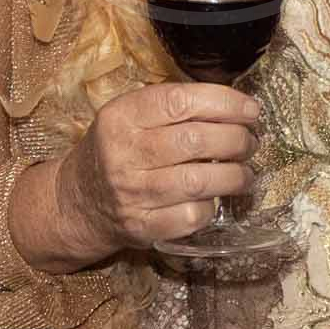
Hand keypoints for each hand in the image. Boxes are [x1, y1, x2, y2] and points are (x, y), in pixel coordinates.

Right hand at [16, 83, 263, 272]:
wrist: (78, 201)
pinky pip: (193, 216)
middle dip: (237, 140)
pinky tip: (214, 198)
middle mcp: (124, 153)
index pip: (181, 101)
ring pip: (200, 182)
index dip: (225, 103)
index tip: (251, 110)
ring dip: (236, 175)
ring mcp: (132, 193)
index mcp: (121, 116)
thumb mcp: (129, 116)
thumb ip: (173, 107)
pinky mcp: (142, 227)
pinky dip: (213, 206)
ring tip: (245, 171)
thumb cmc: (117, 150)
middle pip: (197, 141)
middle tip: (250, 142)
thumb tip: (236, 105)